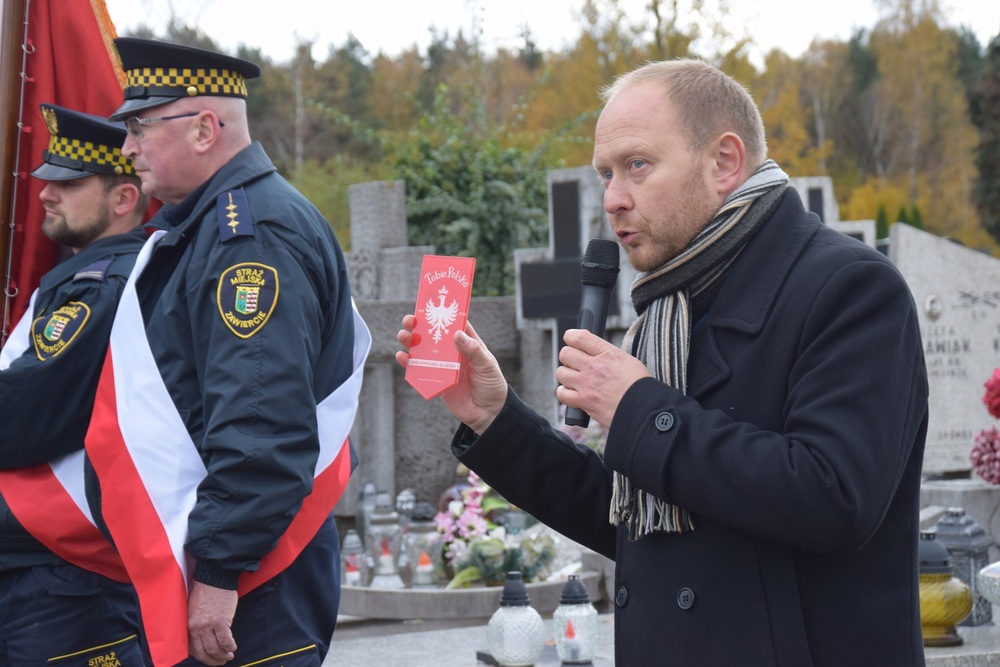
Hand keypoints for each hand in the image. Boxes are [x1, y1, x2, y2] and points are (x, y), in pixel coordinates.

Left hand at [188, 581, 237, 664]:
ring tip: (229, 656)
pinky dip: (230, 646)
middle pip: (205, 652)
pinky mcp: (222, 621)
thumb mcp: (193, 610)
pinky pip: (226, 640)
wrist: (215, 578)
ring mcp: (209, 625)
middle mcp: (197, 628)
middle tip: (221, 661)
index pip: (194, 649)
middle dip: (214, 660)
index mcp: (189, 625)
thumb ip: (195, 625)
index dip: (203, 657)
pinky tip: (233, 647)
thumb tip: (201, 639)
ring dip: (223, 655)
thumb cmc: (205, 592)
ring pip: (216, 649)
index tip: (209, 658)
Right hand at [396, 314, 507, 433]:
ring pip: (423, 350)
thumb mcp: (487, 365)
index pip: (453, 324)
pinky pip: (419, 370)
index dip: (442, 313)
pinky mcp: (436, 380)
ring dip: (411, 342)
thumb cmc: (492, 385)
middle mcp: (453, 352)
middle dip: (419, 326)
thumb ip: (473, 350)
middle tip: (409, 320)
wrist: (488, 414)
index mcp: (467, 344)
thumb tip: (457, 333)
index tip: (430, 305)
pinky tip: (402, 357)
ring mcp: (443, 366)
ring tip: (403, 336)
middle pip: (433, 335)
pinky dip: (409, 364)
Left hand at [555, 328, 649, 426]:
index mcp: (607, 353)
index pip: (579, 337)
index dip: (571, 336)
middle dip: (568, 356)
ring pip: (561, 373)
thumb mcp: (627, 360)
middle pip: (565, 353)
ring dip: (566, 375)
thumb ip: (608, 355)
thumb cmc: (639, 386)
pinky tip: (572, 393)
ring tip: (575, 379)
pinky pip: (562, 393)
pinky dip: (564, 393)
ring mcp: (586, 384)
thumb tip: (596, 353)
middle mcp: (594, 367)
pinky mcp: (583, 401)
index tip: (570, 339)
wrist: (644, 408)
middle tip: (574, 363)